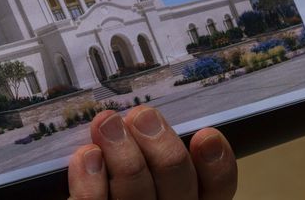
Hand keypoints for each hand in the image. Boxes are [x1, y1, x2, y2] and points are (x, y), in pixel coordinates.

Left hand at [68, 106, 236, 199]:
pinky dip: (91, 177)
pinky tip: (88, 154)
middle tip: (141, 115)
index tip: (206, 134)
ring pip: (136, 189)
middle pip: (176, 181)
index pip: (217, 187)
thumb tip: (151, 115)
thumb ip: (159, 153)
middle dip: (160, 143)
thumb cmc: (122, 184)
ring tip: (106, 122)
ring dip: (121, 150)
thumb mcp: (154, 174)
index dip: (216, 162)